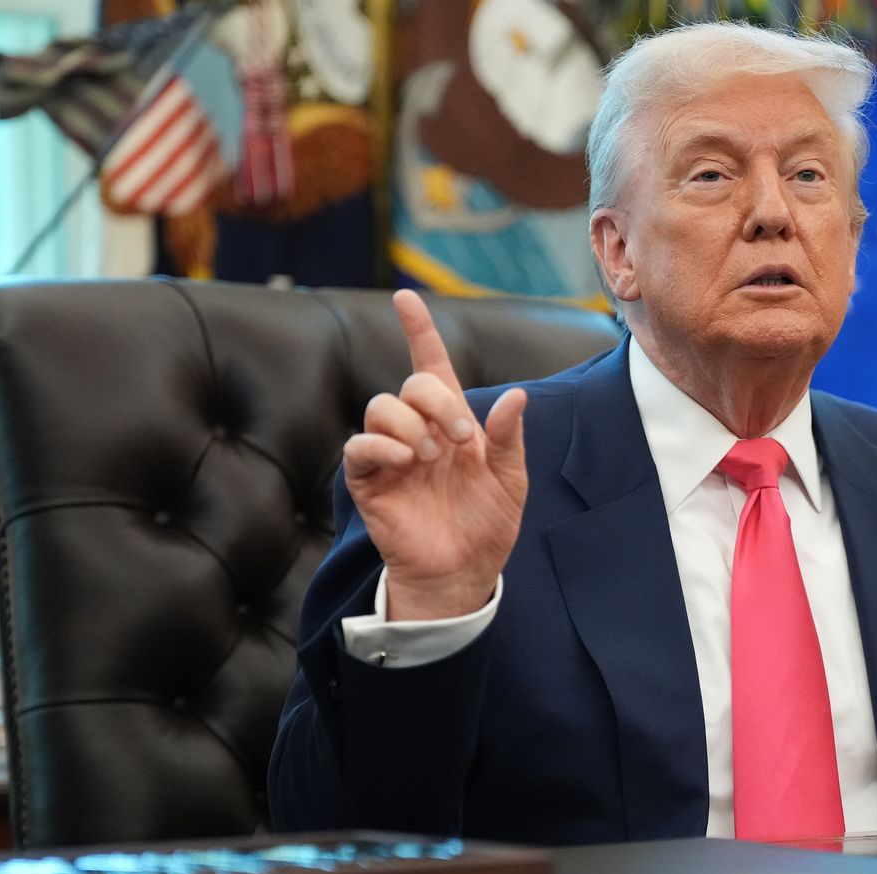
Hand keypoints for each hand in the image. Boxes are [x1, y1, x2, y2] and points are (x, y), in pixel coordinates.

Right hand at [344, 291, 528, 620]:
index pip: (431, 365)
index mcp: (451, 422)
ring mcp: (391, 454)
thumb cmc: (486, 525)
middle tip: (460, 436)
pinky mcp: (370, 481)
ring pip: (381, 408)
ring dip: (410, 423)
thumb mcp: (511, 479)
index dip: (419, 330)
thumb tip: (517, 395)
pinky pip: (359, 447)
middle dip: (437, 400)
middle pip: (410, 384)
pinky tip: (406, 461)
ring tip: (431, 456)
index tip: (406, 298)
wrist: (464, 572)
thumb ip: (510, 437)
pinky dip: (380, 446)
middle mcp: (418, 431)